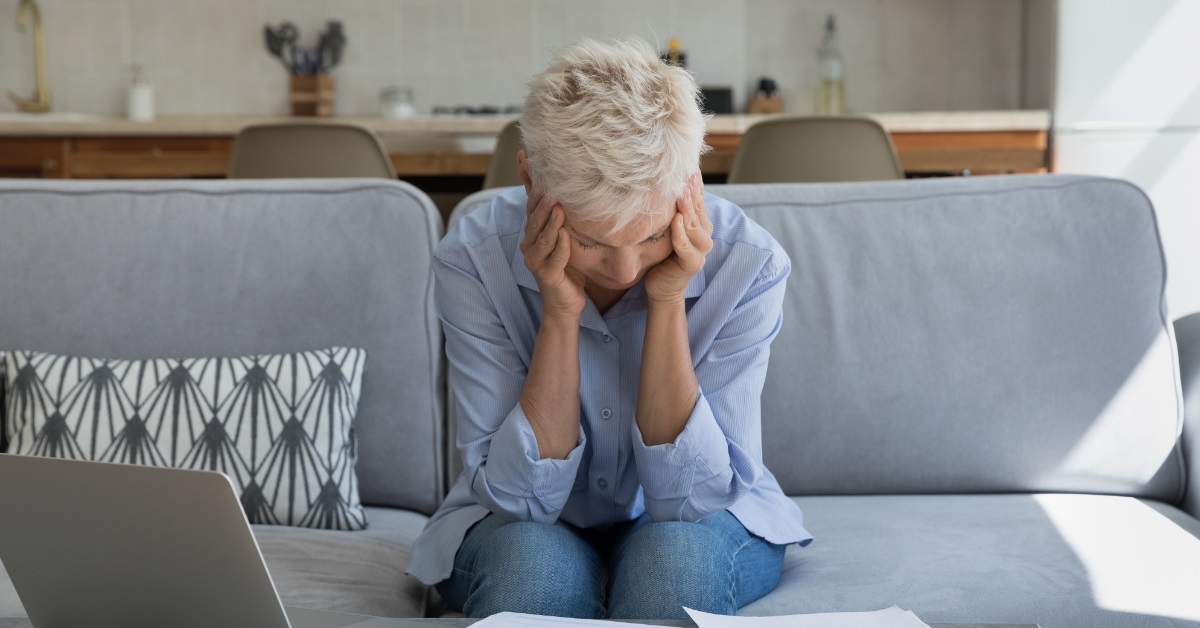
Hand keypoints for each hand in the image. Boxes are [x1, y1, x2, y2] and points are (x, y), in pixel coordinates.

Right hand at [520, 187, 586, 320]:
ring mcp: (536, 262)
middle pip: (534, 222)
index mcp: (532, 236)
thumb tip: (564, 192)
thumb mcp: (564, 238)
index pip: (531, 209)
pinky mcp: (547, 276)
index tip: (544, 175)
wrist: (566, 302)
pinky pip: (554, 259)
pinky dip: (560, 247)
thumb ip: (561, 218)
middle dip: (543, 205)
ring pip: (542, 239)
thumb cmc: (566, 268)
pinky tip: (566, 235)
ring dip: (550, 223)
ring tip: (559, 207)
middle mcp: (529, 247)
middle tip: (553, 189)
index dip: (535, 193)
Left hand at [644, 173, 712, 302]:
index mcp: (699, 222)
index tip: (685, 162)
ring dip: (688, 209)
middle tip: (684, 171)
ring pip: (695, 225)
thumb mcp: (665, 226)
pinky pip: (686, 246)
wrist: (661, 286)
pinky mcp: (693, 264)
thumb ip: (668, 207)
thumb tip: (657, 177)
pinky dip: (681, 234)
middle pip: (697, 208)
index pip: (698, 197)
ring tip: (680, 193)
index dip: (693, 181)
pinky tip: (676, 221)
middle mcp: (704, 233)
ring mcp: (701, 249)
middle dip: (691, 190)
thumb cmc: (661, 254)